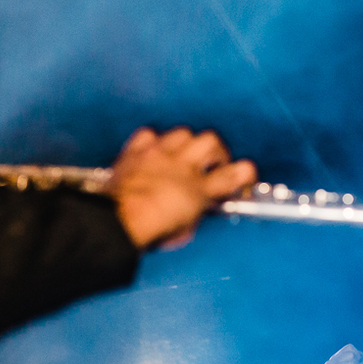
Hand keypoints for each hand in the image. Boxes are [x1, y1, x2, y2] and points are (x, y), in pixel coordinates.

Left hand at [109, 127, 256, 248]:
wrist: (117, 222)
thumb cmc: (148, 230)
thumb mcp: (184, 230)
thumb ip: (196, 212)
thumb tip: (197, 208)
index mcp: (198, 190)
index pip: (235, 173)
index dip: (245, 173)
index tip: (244, 175)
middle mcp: (181, 166)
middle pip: (211, 141)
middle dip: (216, 151)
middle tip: (212, 163)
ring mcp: (158, 154)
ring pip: (184, 132)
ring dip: (188, 143)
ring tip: (184, 155)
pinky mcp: (137, 151)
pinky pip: (150, 134)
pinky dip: (155, 141)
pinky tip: (155, 151)